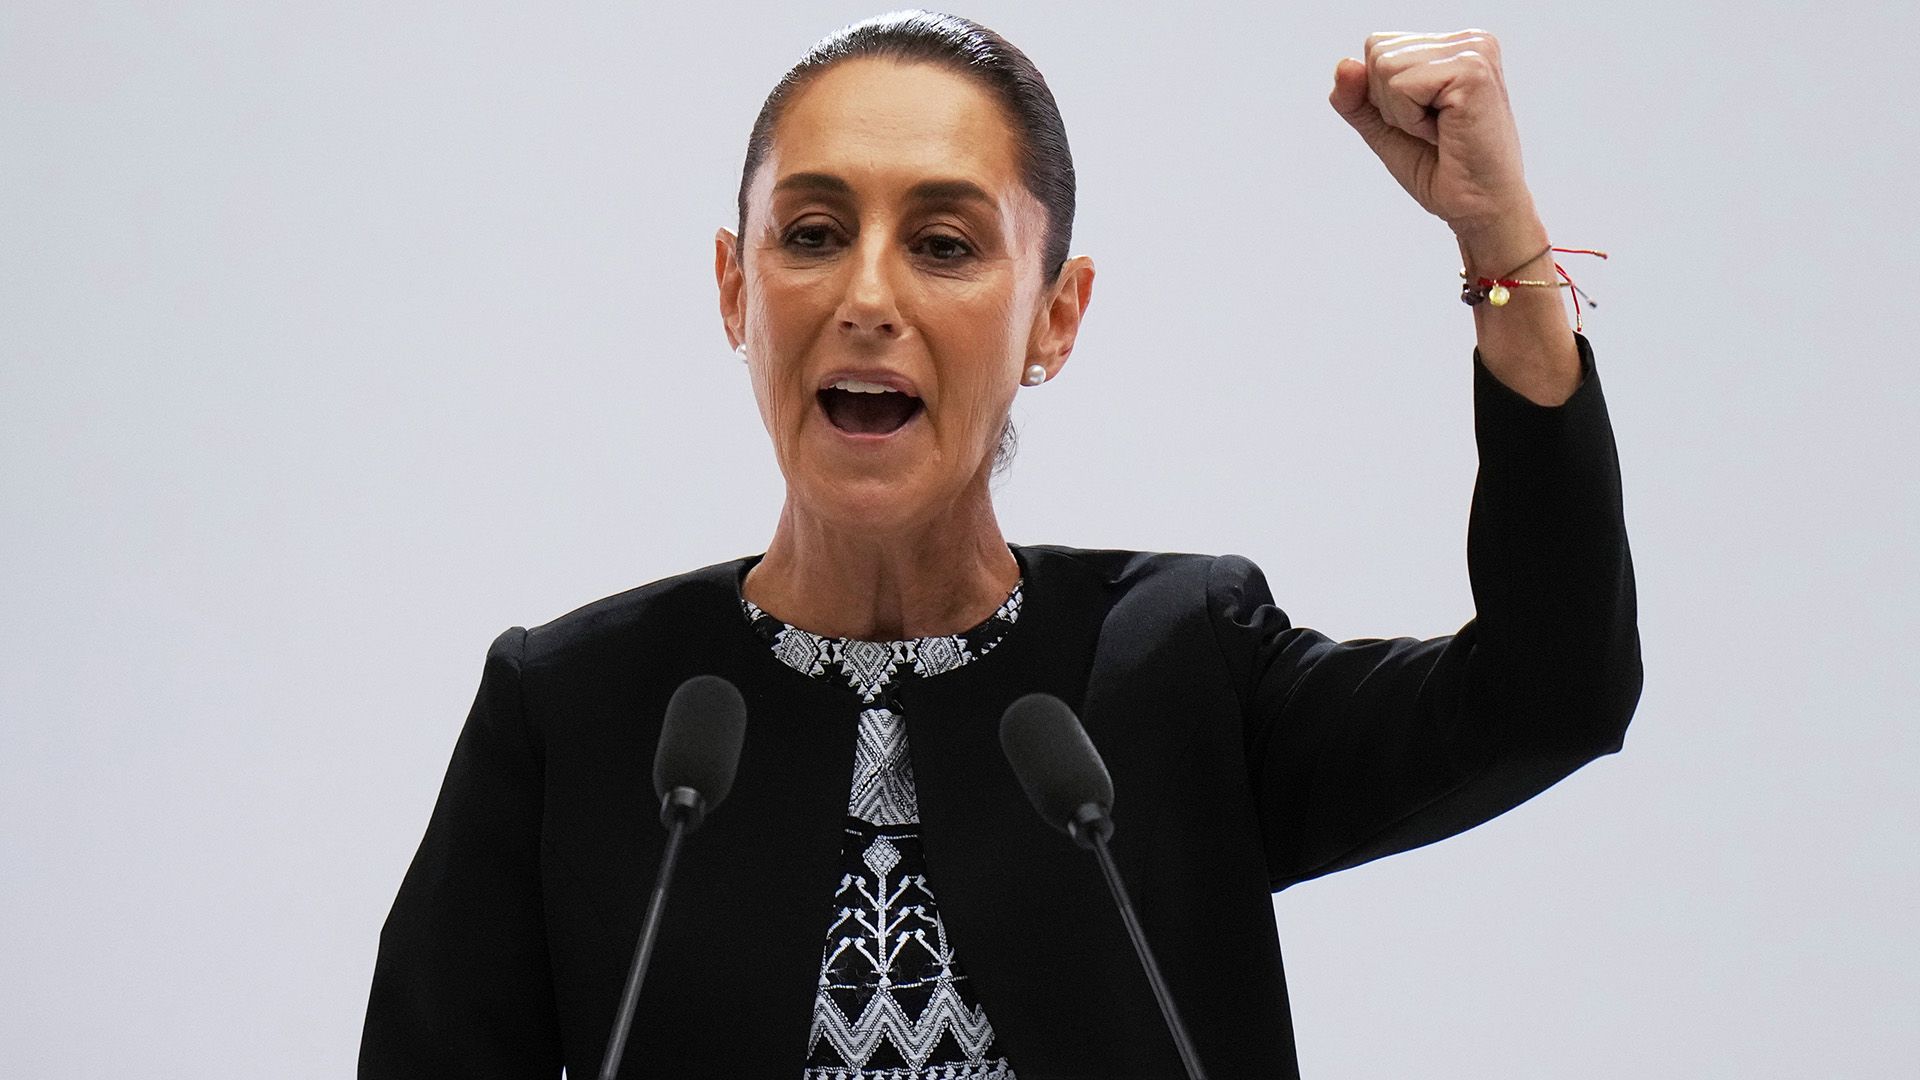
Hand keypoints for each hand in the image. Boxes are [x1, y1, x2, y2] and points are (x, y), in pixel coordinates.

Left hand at [1329, 30, 1544, 273]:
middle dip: (1389, 104)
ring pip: (1384, 67)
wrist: (1477, 208)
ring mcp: (1474, 51)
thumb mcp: (1385, 127)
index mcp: (1453, 46)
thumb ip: (1356, 96)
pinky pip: (1400, 86)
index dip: (1381, 95)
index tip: (1423, 121)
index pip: (1377, 46)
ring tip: (1440, 131)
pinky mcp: (1472, 71)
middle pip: (1377, 52)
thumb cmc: (1441, 171)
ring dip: (1401, 114)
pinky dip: (1410, 120)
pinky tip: (1445, 132)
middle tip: (1432, 130)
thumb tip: (1343, 64)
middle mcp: (1468, 41)